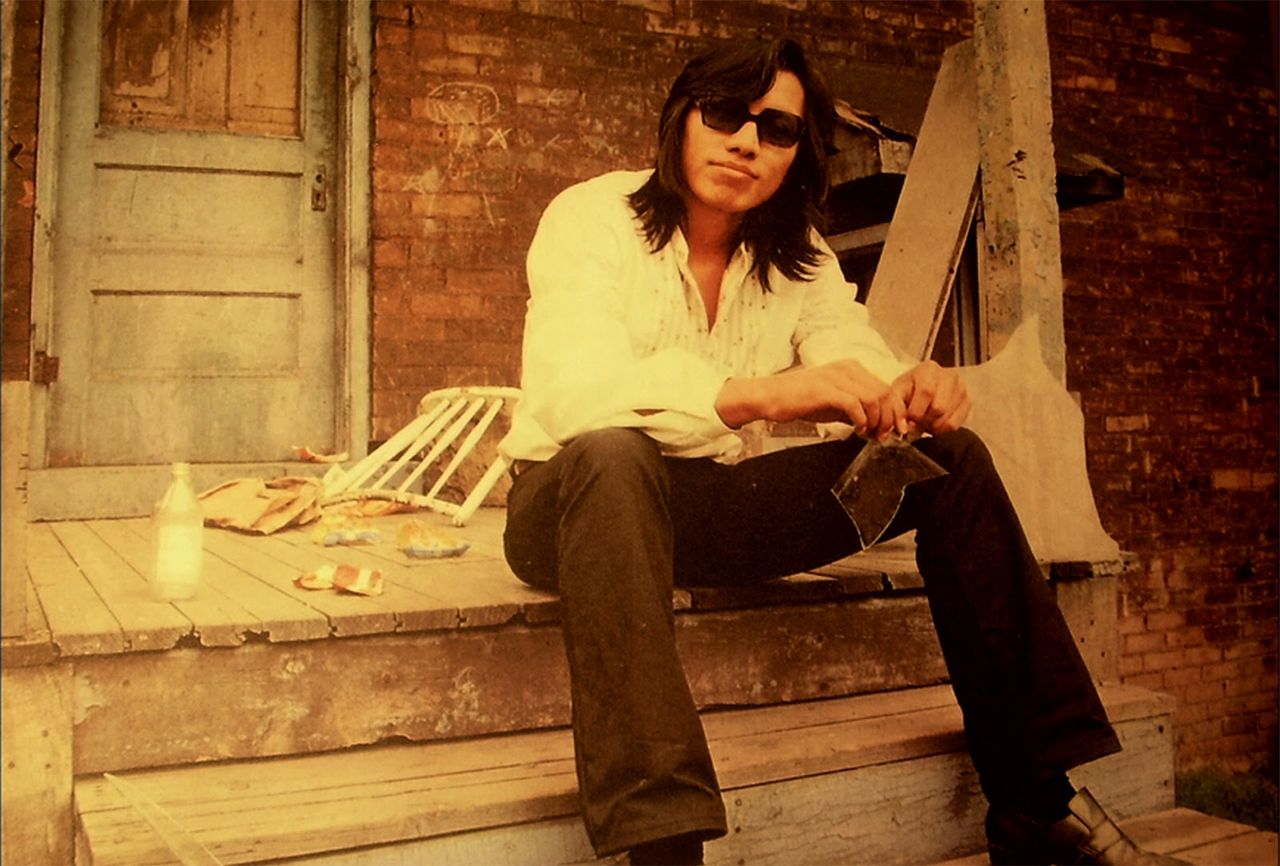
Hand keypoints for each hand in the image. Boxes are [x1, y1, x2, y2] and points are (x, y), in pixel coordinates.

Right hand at [716, 360, 907, 438]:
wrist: (770, 396)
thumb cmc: (800, 401)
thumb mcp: (833, 404)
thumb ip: (855, 411)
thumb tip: (876, 426)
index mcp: (852, 368)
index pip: (886, 388)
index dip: (895, 411)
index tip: (895, 429)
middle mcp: (847, 368)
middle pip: (885, 392)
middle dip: (890, 418)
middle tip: (885, 436)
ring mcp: (837, 377)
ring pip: (874, 398)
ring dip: (877, 420)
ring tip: (871, 434)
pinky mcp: (826, 389)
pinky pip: (855, 404)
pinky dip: (862, 420)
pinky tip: (858, 430)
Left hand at [890, 360, 970, 435]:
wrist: (922, 387)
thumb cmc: (908, 389)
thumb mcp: (896, 393)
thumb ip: (895, 409)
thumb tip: (904, 428)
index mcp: (929, 369)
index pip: (927, 392)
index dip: (916, 411)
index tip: (908, 420)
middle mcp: (949, 376)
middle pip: (939, 407)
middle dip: (924, 420)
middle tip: (916, 422)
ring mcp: (961, 389)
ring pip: (948, 418)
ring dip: (932, 426)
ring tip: (924, 421)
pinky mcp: (967, 402)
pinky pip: (955, 424)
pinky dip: (942, 429)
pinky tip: (934, 423)